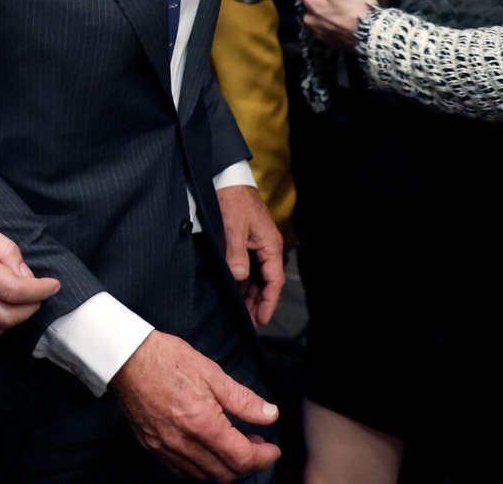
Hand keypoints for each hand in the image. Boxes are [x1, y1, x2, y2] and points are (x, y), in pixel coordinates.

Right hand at [0, 203, 60, 335]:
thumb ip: (3, 250)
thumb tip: (25, 274)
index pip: (11, 290)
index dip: (38, 291)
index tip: (53, 285)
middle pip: (6, 316)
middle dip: (31, 308)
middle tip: (41, 292)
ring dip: (15, 319)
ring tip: (23, 299)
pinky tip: (2, 304)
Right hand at [111, 330, 280, 480]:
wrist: (125, 356)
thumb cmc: (167, 359)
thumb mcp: (212, 373)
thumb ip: (243, 400)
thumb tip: (270, 414)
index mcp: (202, 423)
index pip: (242, 458)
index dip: (263, 457)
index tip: (272, 450)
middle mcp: (183, 442)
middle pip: (225, 474)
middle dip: (247, 465)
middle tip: (255, 445)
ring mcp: (164, 447)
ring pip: (203, 476)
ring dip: (224, 468)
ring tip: (233, 446)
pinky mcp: (151, 446)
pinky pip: (181, 470)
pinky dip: (200, 467)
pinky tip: (206, 448)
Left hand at [216, 185, 283, 326]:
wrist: (228, 181)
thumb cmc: (234, 201)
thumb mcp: (233, 228)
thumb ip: (237, 254)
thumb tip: (239, 277)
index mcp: (270, 246)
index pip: (274, 282)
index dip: (268, 303)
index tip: (261, 319)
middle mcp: (267, 248)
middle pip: (267, 283)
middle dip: (259, 303)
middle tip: (249, 322)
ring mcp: (258, 246)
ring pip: (258, 277)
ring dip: (251, 294)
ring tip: (243, 312)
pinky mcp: (248, 243)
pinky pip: (250, 268)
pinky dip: (245, 282)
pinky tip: (237, 292)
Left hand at [299, 0, 378, 48]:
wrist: (372, 35)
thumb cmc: (358, 6)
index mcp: (309, 1)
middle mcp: (307, 17)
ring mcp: (315, 31)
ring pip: (316, 13)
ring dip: (324, 10)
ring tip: (342, 9)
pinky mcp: (325, 41)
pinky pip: (323, 26)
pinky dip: (329, 22)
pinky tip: (342, 20)